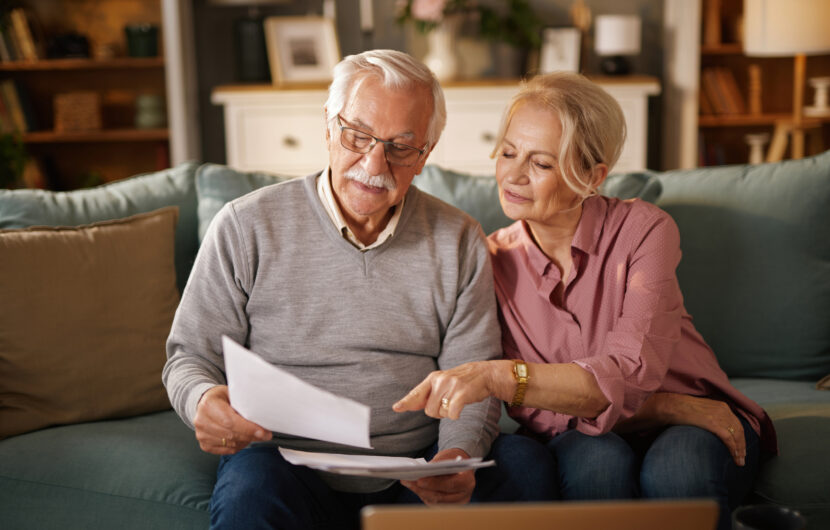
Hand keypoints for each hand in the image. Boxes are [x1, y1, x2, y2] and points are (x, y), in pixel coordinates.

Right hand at [193, 385, 271, 454]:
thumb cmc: (222, 397)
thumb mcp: (232, 394)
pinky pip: (226, 450)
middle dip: (251, 436)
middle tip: (265, 434)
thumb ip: (243, 404)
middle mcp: (202, 421)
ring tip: (254, 434)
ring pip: (230, 444)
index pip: (230, 421)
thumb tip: (261, 417)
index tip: (263, 432)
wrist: (206, 402)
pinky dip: (238, 446)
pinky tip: (244, 439)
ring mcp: (201, 434)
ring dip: (246, 441)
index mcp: (208, 405)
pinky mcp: (204, 444)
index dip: (248, 428)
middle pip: (230, 434)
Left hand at [393, 361, 508, 419]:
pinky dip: (456, 415)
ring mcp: (450, 386)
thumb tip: (410, 404)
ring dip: (448, 413)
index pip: (416, 393)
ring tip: (457, 401)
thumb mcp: (443, 382)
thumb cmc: (462, 381)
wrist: (484, 373)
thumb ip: (428, 394)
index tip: (396, 408)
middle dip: (438, 412)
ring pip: (440, 413)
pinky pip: (452, 414)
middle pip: (429, 410)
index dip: (406, 402)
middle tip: (449, 402)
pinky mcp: (461, 393)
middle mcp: (439, 381)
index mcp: (433, 378)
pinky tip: (461, 406)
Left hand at [400, 448, 474, 503]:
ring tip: (407, 483)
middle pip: (440, 496)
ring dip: (419, 492)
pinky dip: (422, 495)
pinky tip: (413, 487)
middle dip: (422, 489)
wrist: (461, 466)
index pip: (450, 485)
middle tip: (408, 482)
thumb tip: (422, 471)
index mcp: (468, 481)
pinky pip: (433, 503)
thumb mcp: (447, 458)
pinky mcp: (448, 506)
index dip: (434, 484)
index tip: (419, 480)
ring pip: (435, 501)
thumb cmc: (453, 460)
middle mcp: (464, 495)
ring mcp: (456, 503)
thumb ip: (437, 465)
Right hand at [657, 393, 746, 465]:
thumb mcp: (701, 409)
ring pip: (736, 436)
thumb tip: (713, 430)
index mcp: (721, 406)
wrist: (671, 406)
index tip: (741, 447)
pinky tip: (734, 457)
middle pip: (739, 430)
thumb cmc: (681, 408)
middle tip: (742, 458)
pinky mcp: (714, 424)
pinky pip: (729, 439)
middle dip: (742, 445)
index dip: (740, 437)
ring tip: (739, 461)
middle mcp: (723, 410)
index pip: (736, 423)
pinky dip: (734, 449)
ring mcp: (719, 417)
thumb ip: (710, 417)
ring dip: (740, 450)